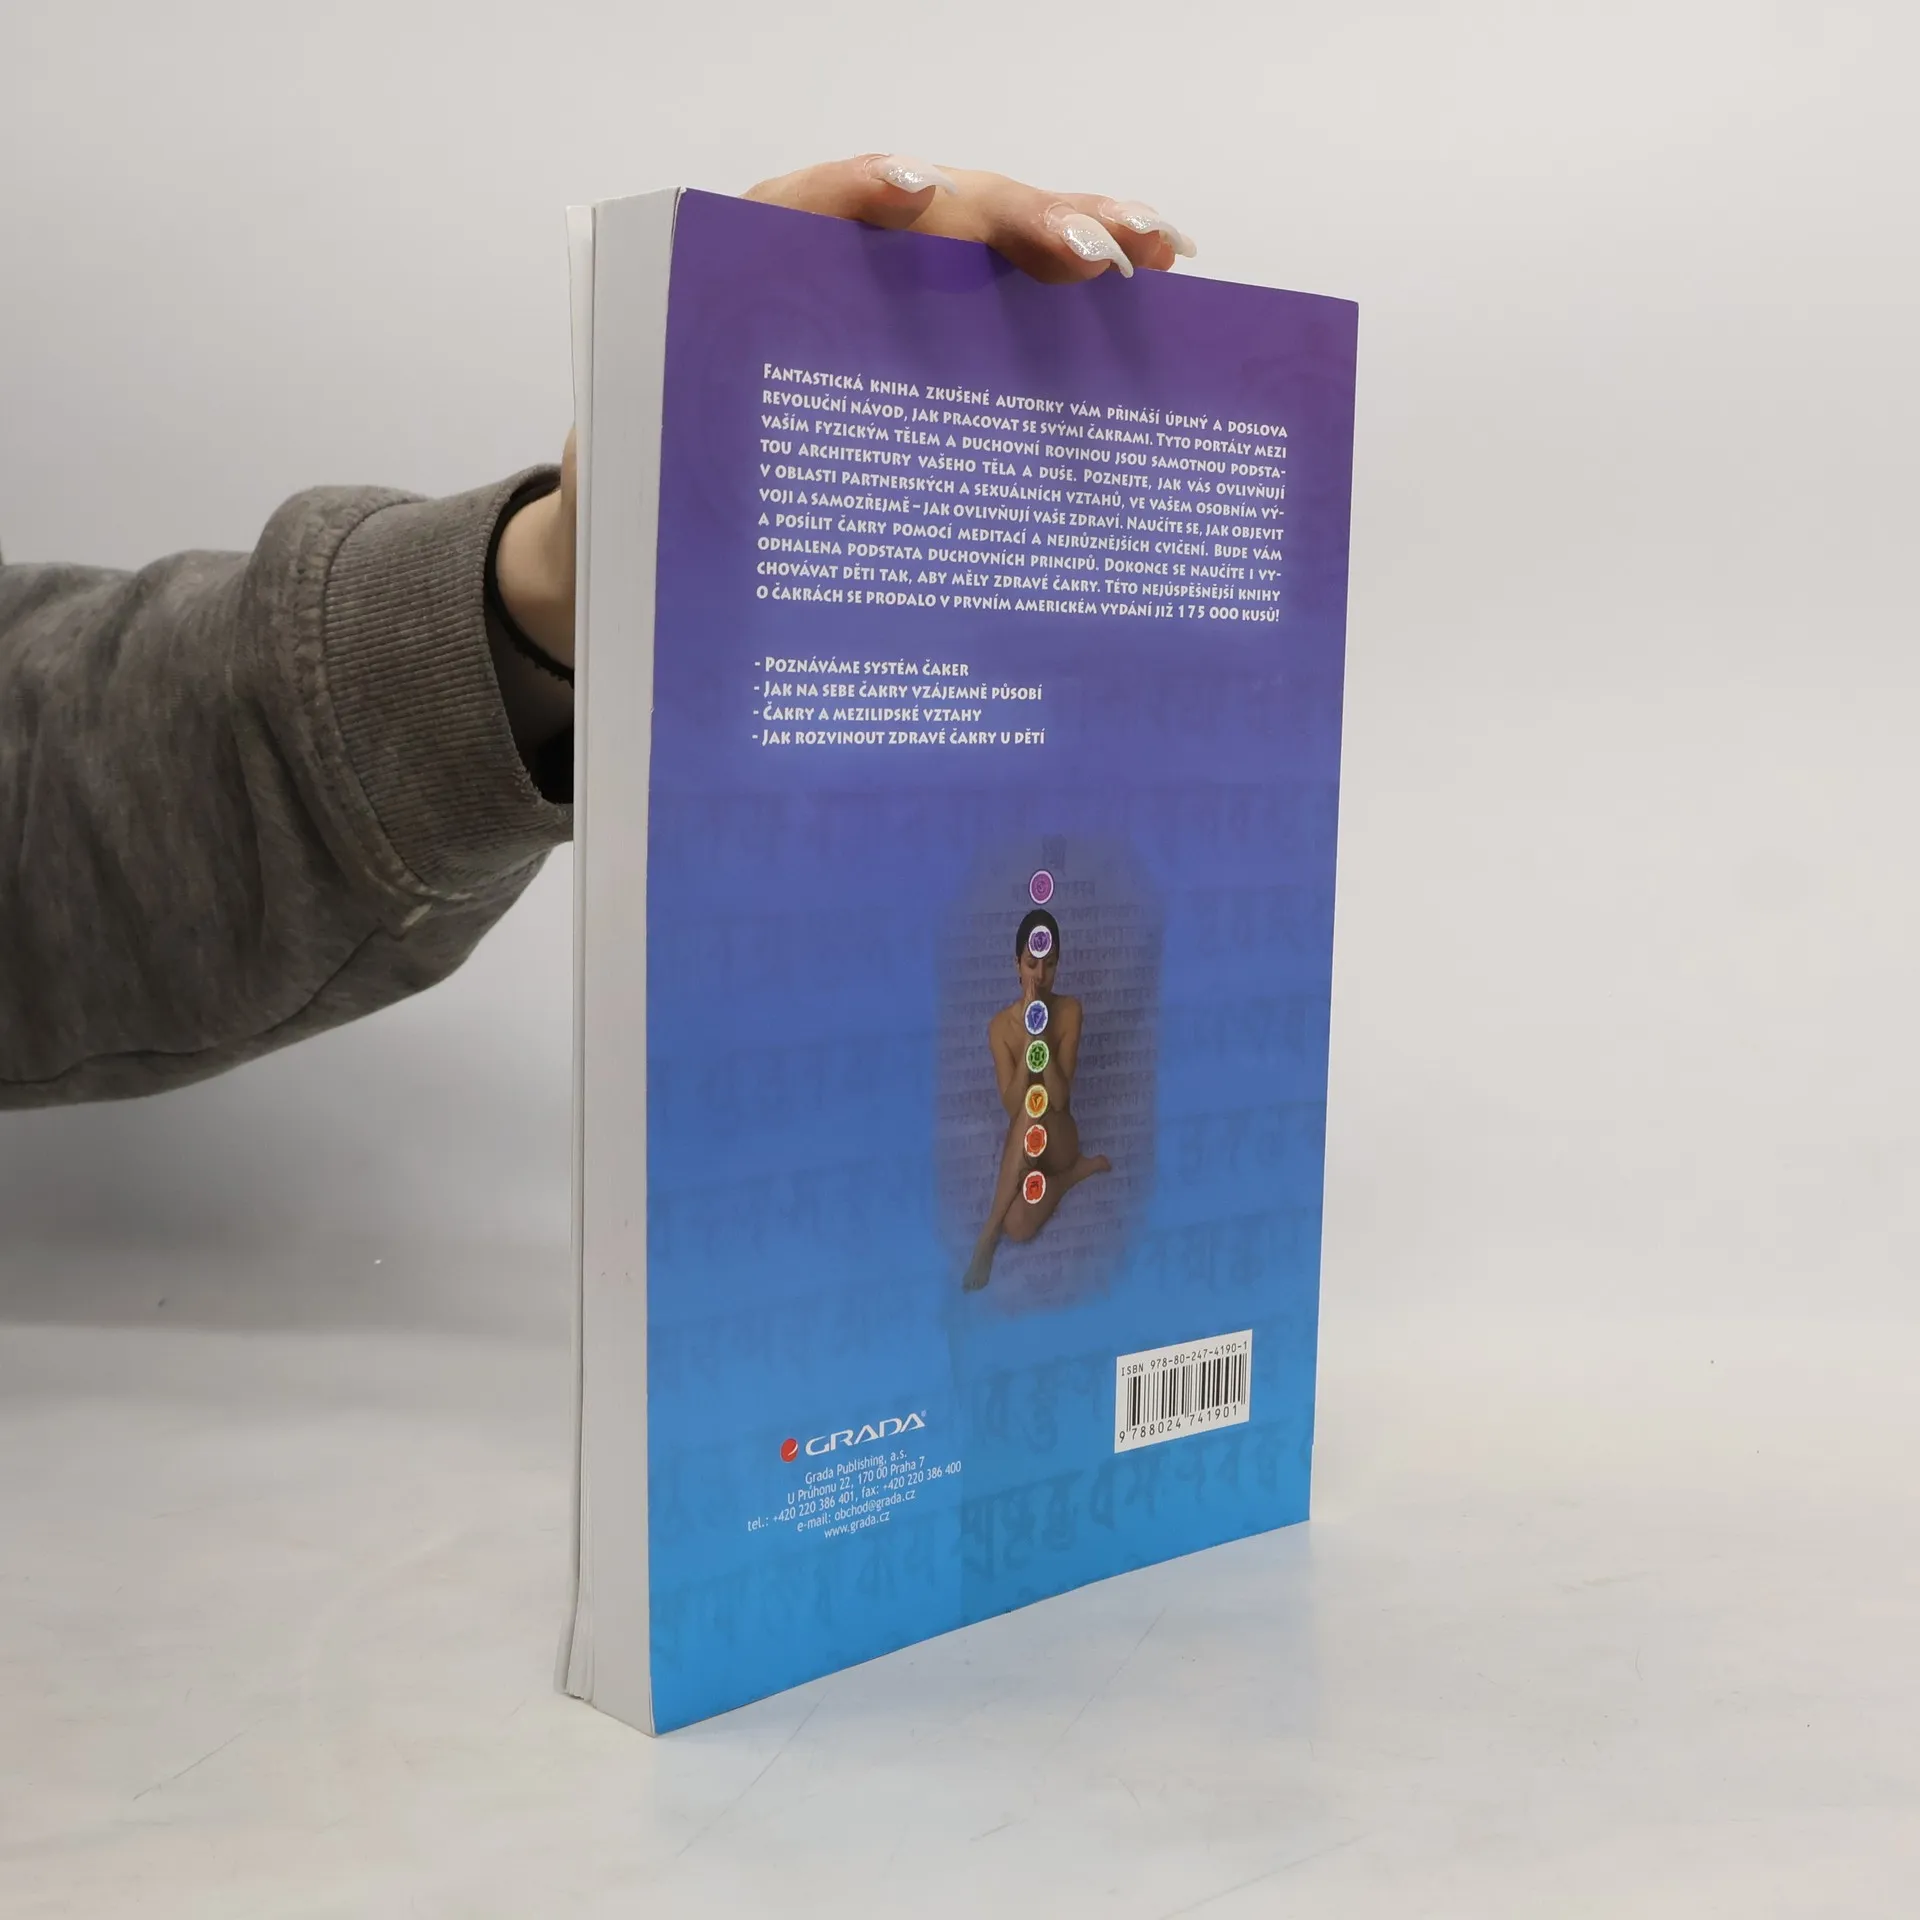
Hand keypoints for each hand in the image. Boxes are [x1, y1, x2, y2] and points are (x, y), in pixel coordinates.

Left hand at [496, 160, 1194, 666]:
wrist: (655, 517)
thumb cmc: (654, 495)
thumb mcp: (648, 482)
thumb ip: (670, 473)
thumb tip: (702, 534)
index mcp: (741, 276)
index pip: (798, 209)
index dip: (855, 195)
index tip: (913, 194)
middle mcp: (828, 260)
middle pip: (931, 214)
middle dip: (1018, 222)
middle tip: (1098, 257)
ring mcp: (888, 287)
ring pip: (989, 237)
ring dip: (1078, 232)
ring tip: (1158, 248)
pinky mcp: (931, 326)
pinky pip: (1005, 293)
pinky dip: (1071, 285)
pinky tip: (1148, 281)